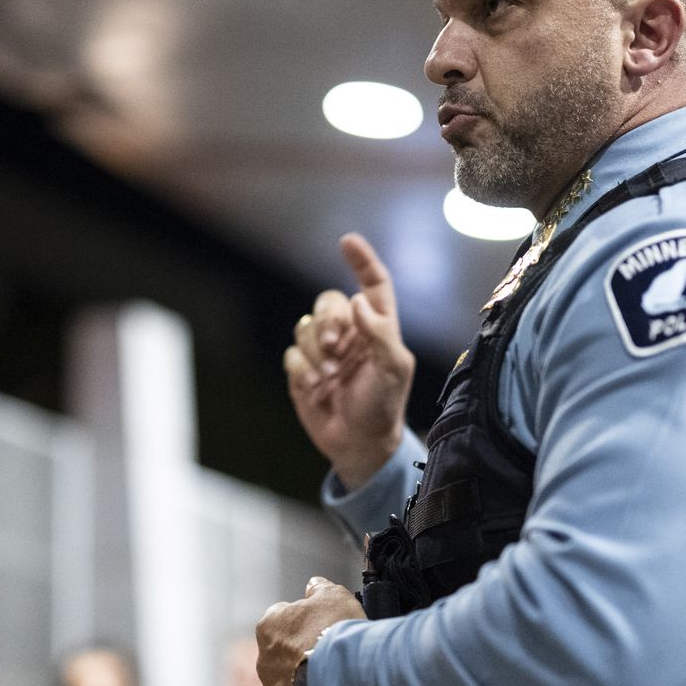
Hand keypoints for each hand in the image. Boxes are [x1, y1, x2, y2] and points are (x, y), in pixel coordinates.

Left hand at [256, 577, 366, 685]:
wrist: (340, 683)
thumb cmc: (335, 634)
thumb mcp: (335, 596)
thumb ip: (322, 589)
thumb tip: (314, 585)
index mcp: (270, 627)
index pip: (283, 617)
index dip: (306, 620)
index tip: (324, 624)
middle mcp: (263, 660)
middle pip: (285, 653)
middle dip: (305, 652)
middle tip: (334, 654)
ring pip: (291, 683)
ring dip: (310, 680)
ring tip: (339, 680)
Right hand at [283, 234, 415, 488]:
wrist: (359, 443)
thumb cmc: (384, 405)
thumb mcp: (394, 370)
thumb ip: (380, 333)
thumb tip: (357, 301)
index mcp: (378, 327)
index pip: (372, 284)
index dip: (362, 261)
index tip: (347, 242)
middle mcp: (350, 332)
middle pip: (327, 301)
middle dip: (327, 322)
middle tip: (334, 349)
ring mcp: (324, 350)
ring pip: (305, 326)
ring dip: (315, 353)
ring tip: (329, 378)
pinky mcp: (303, 369)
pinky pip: (292, 354)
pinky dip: (302, 370)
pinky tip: (316, 389)